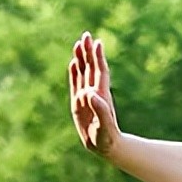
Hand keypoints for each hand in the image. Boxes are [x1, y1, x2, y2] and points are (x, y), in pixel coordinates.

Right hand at [67, 32, 122, 157]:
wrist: (106, 146)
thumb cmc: (107, 139)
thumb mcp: (105, 126)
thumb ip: (101, 111)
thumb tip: (92, 94)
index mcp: (101, 96)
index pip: (100, 72)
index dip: (98, 58)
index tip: (98, 43)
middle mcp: (95, 93)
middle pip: (92, 68)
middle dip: (89, 52)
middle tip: (87, 35)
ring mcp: (87, 96)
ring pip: (84, 73)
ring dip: (82, 58)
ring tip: (80, 43)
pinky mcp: (79, 102)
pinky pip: (76, 83)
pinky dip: (75, 72)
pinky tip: (74, 62)